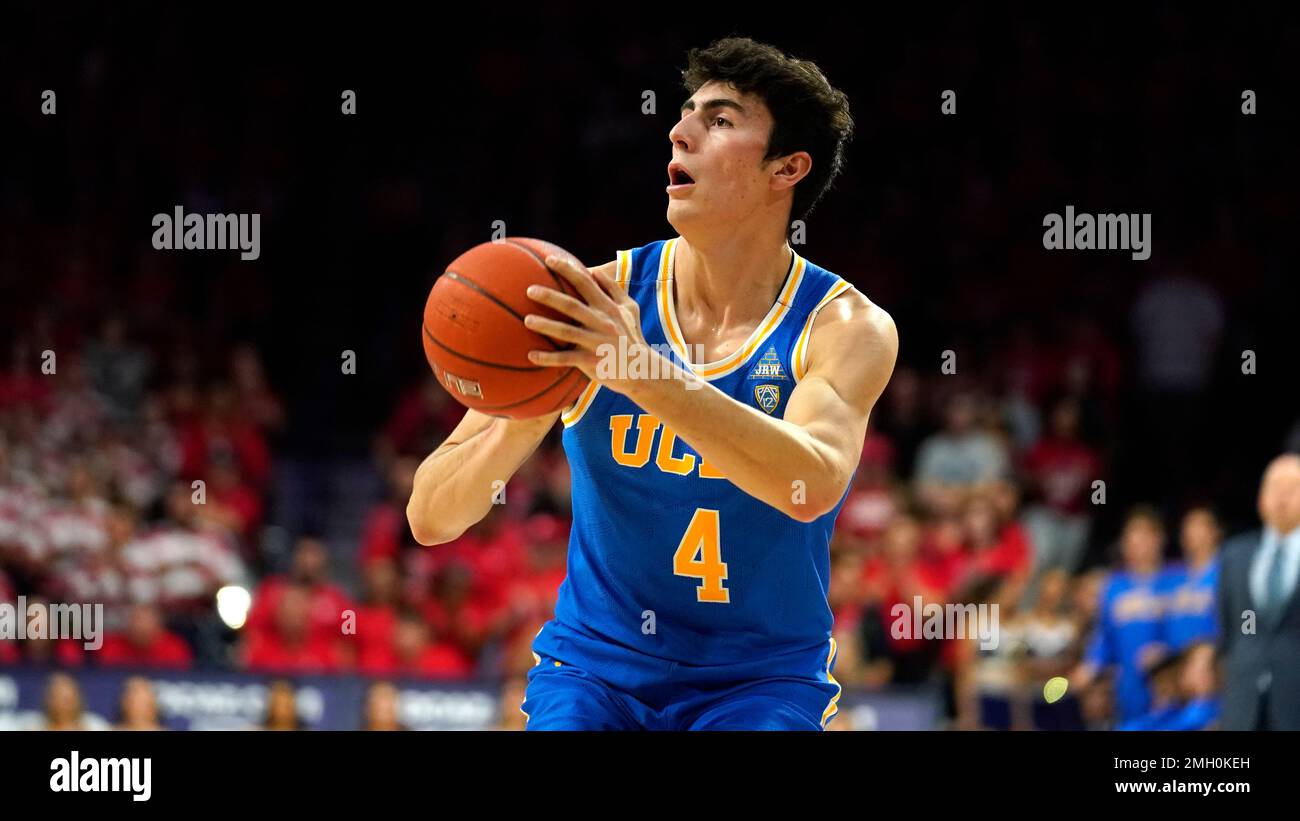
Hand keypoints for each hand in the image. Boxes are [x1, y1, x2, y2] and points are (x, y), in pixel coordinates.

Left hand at [524, 254, 668, 398]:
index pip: (585, 283)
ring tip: (527, 320)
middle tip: (529, 290)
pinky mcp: (591, 361)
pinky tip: (531, 356)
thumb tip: (595, 271)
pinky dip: (548, 358)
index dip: (567, 270)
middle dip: (550, 297)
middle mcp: (602, 322)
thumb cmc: (632, 336)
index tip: (549, 260)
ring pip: (567, 332)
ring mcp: (596, 342)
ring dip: (546, 326)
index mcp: (608, 307)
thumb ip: (613, 289)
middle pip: (572, 306)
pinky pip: (566, 359)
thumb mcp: (630, 309)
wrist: (641, 369)